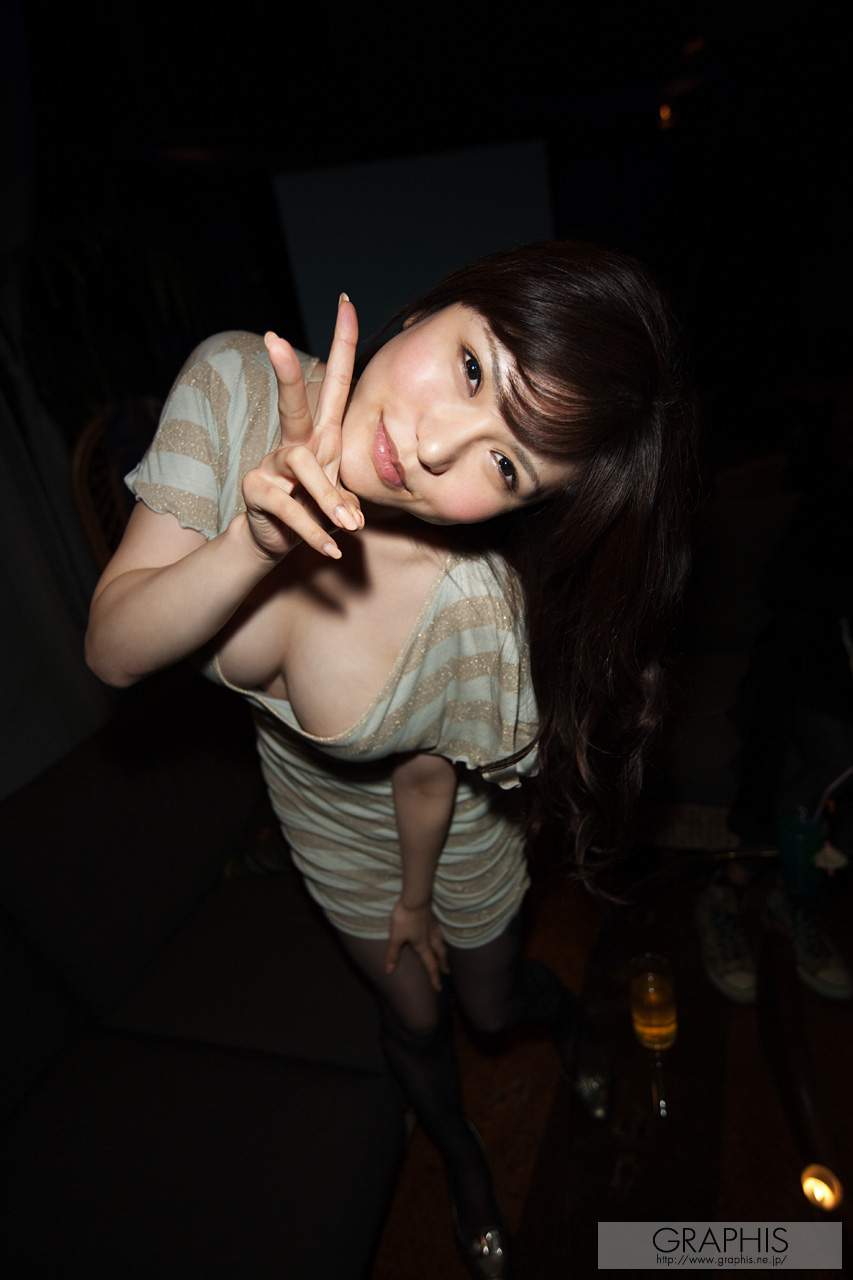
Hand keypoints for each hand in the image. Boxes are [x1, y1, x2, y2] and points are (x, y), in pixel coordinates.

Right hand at [240, 295, 363, 560]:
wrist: (277, 542)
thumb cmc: (315, 509)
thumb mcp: (339, 496)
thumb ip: (350, 495)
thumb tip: (359, 515)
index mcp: (321, 434)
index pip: (335, 382)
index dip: (342, 343)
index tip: (346, 301)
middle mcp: (295, 442)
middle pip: (293, 402)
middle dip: (287, 371)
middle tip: (272, 340)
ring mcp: (272, 465)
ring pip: (305, 469)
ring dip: (330, 498)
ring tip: (351, 525)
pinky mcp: (259, 492)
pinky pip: (292, 510)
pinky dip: (316, 532)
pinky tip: (334, 548)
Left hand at [384, 899, 450, 993]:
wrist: (415, 898)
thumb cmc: (405, 918)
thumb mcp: (396, 938)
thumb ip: (393, 954)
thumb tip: (389, 971)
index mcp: (423, 945)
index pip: (430, 965)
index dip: (434, 977)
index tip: (439, 988)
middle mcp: (430, 938)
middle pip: (440, 954)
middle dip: (443, 964)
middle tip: (447, 972)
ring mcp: (433, 927)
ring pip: (441, 942)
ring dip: (444, 951)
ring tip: (445, 955)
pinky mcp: (432, 917)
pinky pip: (439, 932)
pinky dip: (441, 938)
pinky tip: (438, 934)